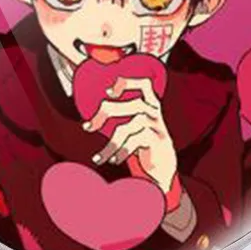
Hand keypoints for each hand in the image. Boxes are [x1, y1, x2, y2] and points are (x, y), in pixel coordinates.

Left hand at [84, 76, 177, 193]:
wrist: (164, 166)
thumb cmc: (142, 142)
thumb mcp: (131, 126)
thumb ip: (117, 117)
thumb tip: (87, 124)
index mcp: (150, 103)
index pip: (145, 84)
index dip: (127, 83)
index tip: (108, 92)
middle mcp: (155, 112)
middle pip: (133, 105)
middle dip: (105, 113)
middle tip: (87, 127)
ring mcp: (157, 126)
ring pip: (128, 128)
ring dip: (111, 144)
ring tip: (98, 159)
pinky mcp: (158, 141)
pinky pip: (135, 141)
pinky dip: (121, 151)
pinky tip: (114, 160)